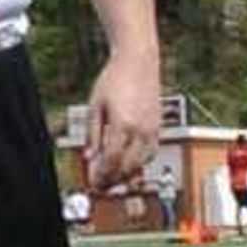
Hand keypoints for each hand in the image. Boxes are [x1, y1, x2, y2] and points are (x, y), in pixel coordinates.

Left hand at [83, 48, 162, 192]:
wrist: (138, 61)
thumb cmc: (115, 78)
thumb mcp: (95, 106)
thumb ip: (92, 134)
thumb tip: (89, 156)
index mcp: (123, 125)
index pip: (112, 161)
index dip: (101, 175)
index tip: (92, 181)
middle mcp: (141, 130)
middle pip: (128, 166)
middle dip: (113, 179)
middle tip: (100, 184)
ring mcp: (152, 128)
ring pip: (142, 163)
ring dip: (127, 173)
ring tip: (114, 177)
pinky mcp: (158, 126)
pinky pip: (151, 153)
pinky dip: (139, 162)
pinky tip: (129, 162)